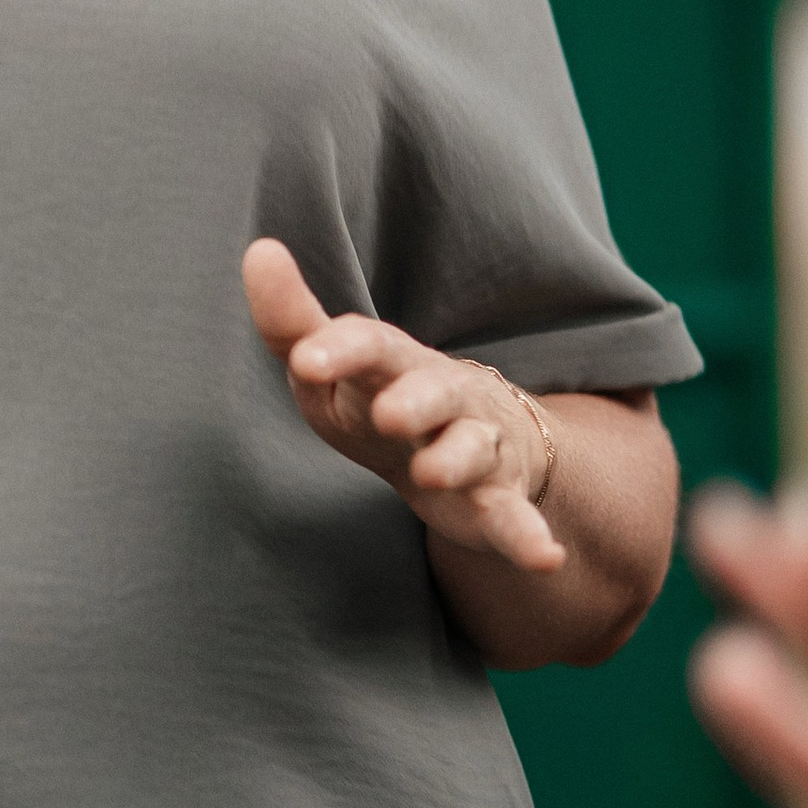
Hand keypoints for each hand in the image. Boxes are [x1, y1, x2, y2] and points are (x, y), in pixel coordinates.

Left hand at [242, 238, 562, 573]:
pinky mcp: (498, 499)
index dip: (339, 349)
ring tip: (432, 473)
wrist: (465, 450)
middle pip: (434, 387)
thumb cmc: (379, 399)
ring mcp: (477, 445)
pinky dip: (531, 536)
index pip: (370, 343)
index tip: (305, 360)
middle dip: (414, 398)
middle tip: (386, 413)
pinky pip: (515, 517)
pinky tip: (547, 558)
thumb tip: (260, 249)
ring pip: (473, 448)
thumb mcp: (331, 369)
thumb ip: (292, 324)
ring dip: (455, 458)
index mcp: (394, 361)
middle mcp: (444, 394)